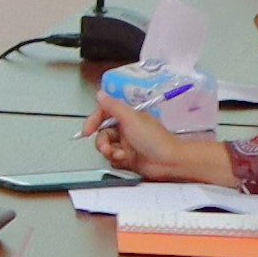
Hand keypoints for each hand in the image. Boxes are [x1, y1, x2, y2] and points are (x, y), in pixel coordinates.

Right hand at [90, 98, 236, 184]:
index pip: (103, 115)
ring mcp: (127, 145)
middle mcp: (126, 130)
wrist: (169, 162)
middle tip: (106, 147)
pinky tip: (125, 160)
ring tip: (120, 155)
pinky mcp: (128, 159)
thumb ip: (113, 106)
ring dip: (110, 152)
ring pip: (106, 148)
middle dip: (102, 142)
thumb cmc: (156, 140)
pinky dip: (116, 160)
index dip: (93, 121)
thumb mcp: (131, 119)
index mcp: (127, 117)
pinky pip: (112, 159)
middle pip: (102, 134)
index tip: (87, 130)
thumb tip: (100, 94)